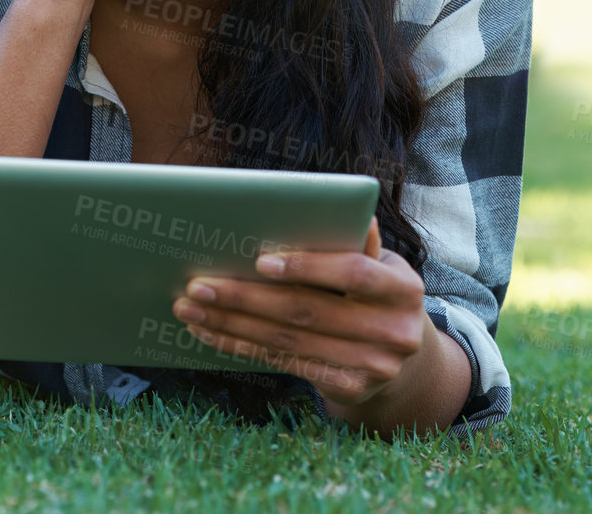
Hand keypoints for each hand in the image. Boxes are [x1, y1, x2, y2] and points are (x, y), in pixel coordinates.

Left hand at [169, 219, 431, 409]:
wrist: (401, 359)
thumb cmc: (372, 294)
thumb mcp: (377, 266)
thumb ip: (355, 242)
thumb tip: (347, 203)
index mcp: (402, 288)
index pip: (352, 273)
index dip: (307, 267)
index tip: (259, 261)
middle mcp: (395, 331)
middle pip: (307, 311)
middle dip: (245, 296)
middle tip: (196, 284)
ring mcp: (375, 366)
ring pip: (288, 340)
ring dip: (231, 323)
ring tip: (189, 307)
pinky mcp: (350, 389)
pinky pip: (284, 363)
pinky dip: (241, 345)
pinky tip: (209, 331)